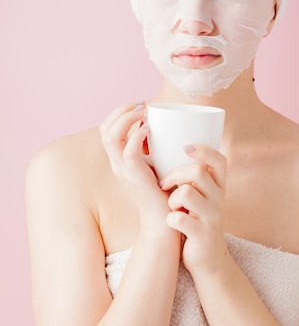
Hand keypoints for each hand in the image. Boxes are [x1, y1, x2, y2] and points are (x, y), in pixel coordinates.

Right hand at [99, 103, 170, 225]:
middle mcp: (117, 163)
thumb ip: (155, 147)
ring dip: (127, 119)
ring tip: (145, 113)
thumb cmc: (166, 191)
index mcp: (120, 159)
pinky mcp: (134, 177)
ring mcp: (123, 170)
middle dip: (122, 110)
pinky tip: (149, 130)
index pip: (107, 128)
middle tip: (143, 105)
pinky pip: (128, 152)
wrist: (165, 220)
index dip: (120, 112)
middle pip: (105, 128)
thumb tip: (163, 125)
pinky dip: (136, 136)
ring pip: (111, 136)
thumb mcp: (157, 164)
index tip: (141, 105)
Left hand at [160, 145, 227, 275]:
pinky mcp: (201, 234)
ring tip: (171, 206)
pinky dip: (170, 219)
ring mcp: (211, 217)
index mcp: (219, 186)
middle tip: (164, 184)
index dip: (204, 150)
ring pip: (186, 193)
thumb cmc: (198, 219)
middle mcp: (219, 198)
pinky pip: (178, 219)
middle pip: (197, 172)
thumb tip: (168, 148)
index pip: (219, 160)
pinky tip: (172, 223)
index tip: (185, 147)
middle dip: (174, 175)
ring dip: (171, 199)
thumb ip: (193, 175)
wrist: (208, 258)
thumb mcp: (203, 195)